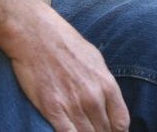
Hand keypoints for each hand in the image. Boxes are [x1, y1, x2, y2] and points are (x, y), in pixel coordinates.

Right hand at [7, 13, 128, 131]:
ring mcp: (72, 104)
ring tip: (81, 131)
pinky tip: (69, 131)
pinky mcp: (51, 109)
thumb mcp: (95, 59)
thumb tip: (110, 103)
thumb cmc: (65, 43)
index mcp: (106, 84)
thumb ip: (104, 83)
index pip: (121, 122)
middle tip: (93, 130)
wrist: (36, 34)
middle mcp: (92, 97)